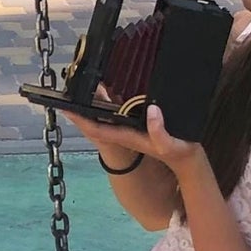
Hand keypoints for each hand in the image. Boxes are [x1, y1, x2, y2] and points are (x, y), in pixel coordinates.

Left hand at [69, 100, 203, 175]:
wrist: (186, 159)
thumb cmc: (178, 152)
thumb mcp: (170, 143)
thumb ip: (160, 130)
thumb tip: (152, 110)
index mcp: (126, 137)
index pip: (96, 129)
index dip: (80, 120)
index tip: (66, 108)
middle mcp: (122, 133)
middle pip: (93, 123)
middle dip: (79, 111)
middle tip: (65, 95)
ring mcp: (127, 130)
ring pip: (102, 118)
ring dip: (90, 107)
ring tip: (78, 91)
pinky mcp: (134, 126)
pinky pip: (113, 115)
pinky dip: (105, 105)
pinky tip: (103, 92)